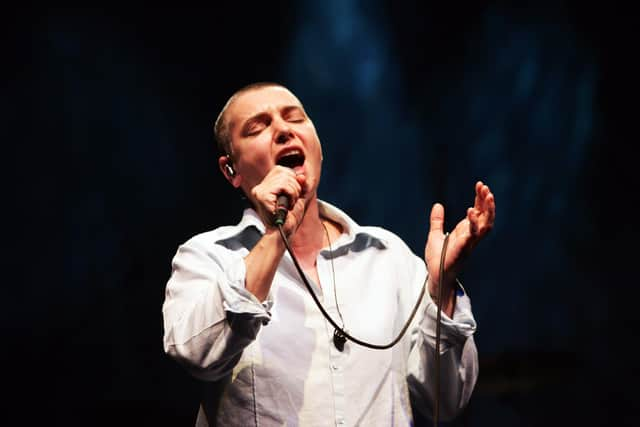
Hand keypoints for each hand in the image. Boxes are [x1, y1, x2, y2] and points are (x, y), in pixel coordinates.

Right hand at [250, 166, 307, 235]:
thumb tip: (301, 174)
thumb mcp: (298, 198)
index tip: (294, 194)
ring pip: (285, 178)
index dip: (293, 179)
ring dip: (294, 192)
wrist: (282, 234)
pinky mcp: (263, 196)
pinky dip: (291, 195)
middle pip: (284, 172)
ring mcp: (260, 191)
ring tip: (290, 204)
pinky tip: (288, 205)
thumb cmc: (289, 219)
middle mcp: (261, 187)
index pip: (281, 170)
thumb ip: (300, 185)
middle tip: (293, 201)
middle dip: (295, 186)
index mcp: (266, 186)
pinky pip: (284, 186)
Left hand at [424, 181, 494, 309]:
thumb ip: (437, 221)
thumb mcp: (434, 235)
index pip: (478, 212)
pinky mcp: (464, 248)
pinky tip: (471, 211)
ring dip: (488, 210)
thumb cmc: (437, 259)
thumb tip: (437, 205)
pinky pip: (473, 235)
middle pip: (486, 216)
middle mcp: (471, 236)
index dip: (480, 199)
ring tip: (487, 195)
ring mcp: (470, 242)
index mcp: (466, 232)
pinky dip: (474, 223)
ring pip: (486, 224)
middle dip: (487, 201)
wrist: (434, 275)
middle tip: (484, 187)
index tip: (480, 185)